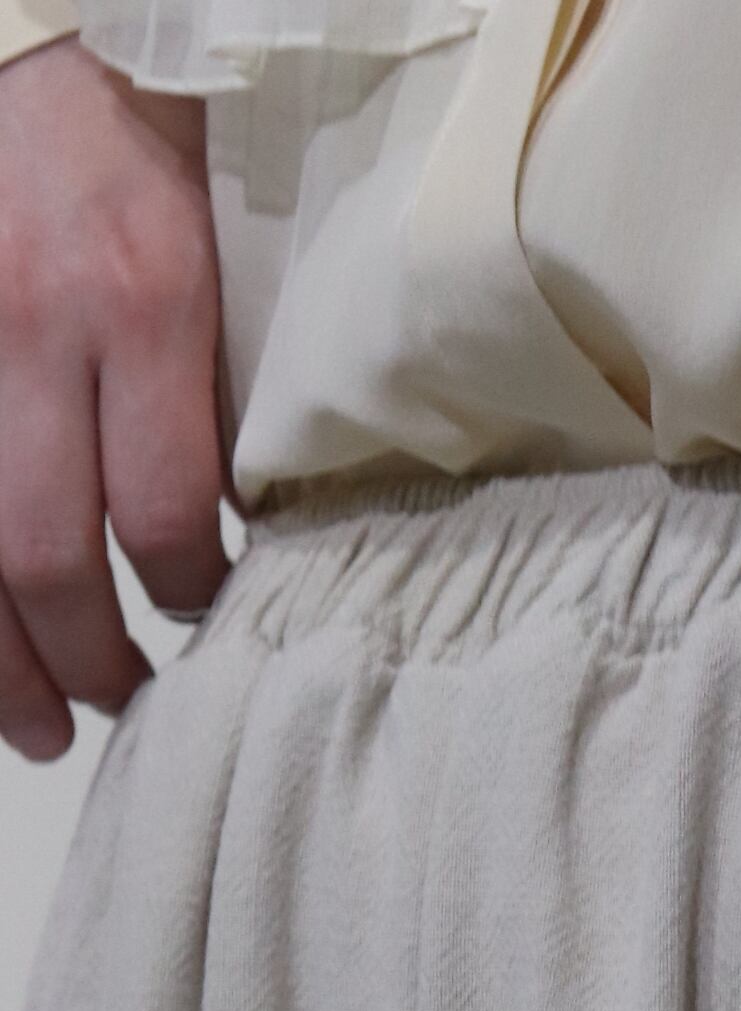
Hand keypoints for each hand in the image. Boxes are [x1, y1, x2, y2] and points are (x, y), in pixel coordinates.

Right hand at [0, 38, 225, 761]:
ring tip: (39, 730)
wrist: (44, 54)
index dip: (192, 601)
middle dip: (87, 661)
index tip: (208, 622)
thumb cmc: (149, 155)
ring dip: (0, 663)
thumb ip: (219, 393)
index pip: (167, 518)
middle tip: (118, 709)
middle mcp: (31, 330)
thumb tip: (235, 538)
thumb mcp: (220, 264)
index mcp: (137, 309)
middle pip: (48, 557)